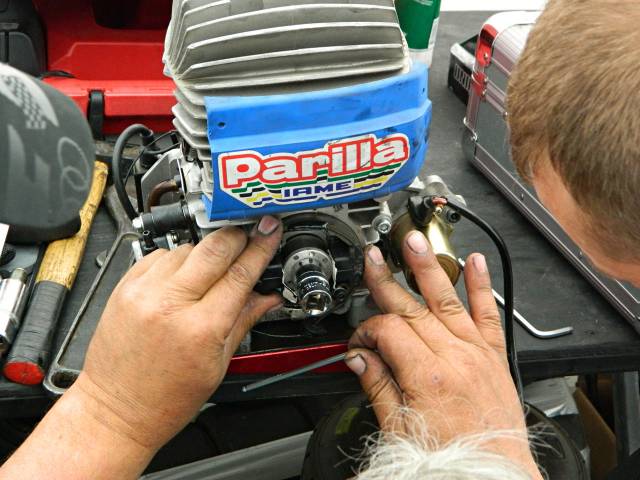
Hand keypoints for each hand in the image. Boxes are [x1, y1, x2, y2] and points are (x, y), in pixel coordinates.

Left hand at [72, 216, 282, 452]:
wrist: (115, 411)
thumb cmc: (164, 399)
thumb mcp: (217, 365)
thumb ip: (243, 321)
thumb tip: (267, 298)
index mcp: (199, 329)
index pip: (240, 274)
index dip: (261, 248)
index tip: (269, 232)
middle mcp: (169, 304)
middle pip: (214, 248)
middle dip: (237, 236)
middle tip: (249, 233)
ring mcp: (142, 293)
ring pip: (187, 247)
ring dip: (206, 250)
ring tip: (213, 268)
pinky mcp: (124, 288)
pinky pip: (158, 255)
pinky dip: (177, 257)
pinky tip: (183, 273)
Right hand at [346, 231, 540, 477]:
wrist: (492, 474)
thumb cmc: (448, 458)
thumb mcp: (398, 428)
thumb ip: (377, 386)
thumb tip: (358, 357)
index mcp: (426, 376)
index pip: (388, 331)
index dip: (366, 330)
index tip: (357, 341)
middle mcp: (454, 358)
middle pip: (412, 309)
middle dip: (387, 280)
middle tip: (373, 257)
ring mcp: (477, 353)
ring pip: (448, 300)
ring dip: (428, 268)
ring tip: (415, 242)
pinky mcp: (495, 356)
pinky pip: (488, 314)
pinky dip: (481, 285)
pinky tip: (475, 263)